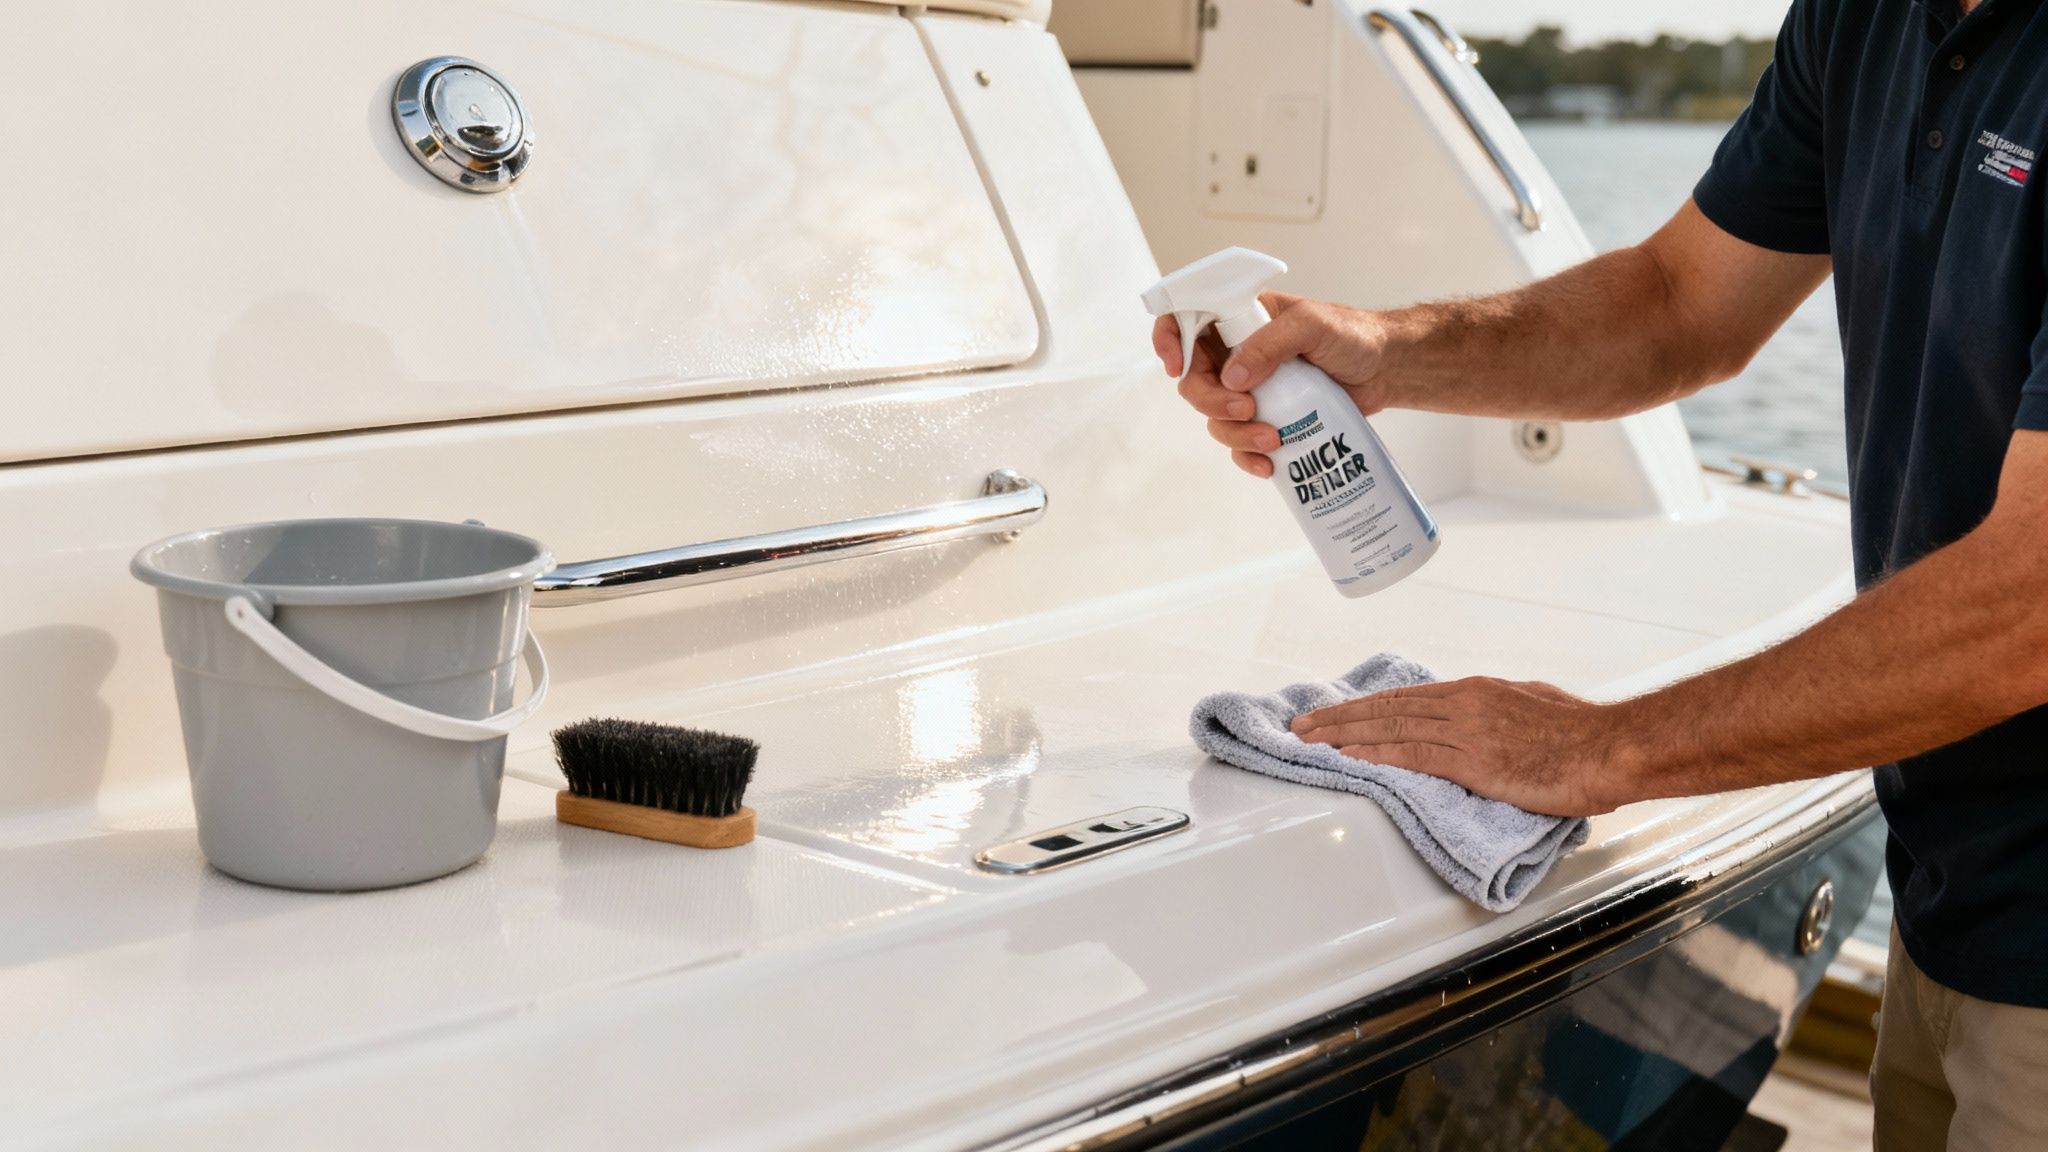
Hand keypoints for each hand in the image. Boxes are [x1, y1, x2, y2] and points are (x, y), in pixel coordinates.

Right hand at [1151, 293, 1391, 477]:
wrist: (1387, 369)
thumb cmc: (1353, 335)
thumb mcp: (1312, 325)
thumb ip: (1270, 344)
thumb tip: (1232, 378)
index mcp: (1240, 319)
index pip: (1187, 320)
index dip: (1170, 341)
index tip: (1176, 368)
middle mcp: (1237, 353)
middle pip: (1195, 381)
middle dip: (1213, 402)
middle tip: (1246, 410)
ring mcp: (1251, 388)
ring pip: (1216, 418)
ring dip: (1236, 435)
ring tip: (1274, 439)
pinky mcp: (1268, 418)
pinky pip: (1241, 443)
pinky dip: (1248, 457)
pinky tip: (1269, 465)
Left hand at [1289, 677, 1635, 816]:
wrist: (1611, 747)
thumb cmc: (1584, 733)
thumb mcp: (1533, 706)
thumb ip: (1501, 711)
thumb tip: (1488, 718)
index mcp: (1477, 690)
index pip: (1407, 696)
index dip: (1366, 704)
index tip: (1337, 711)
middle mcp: (1464, 703)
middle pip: (1387, 706)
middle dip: (1340, 715)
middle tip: (1303, 724)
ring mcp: (1466, 730)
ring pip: (1390, 725)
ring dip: (1343, 733)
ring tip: (1309, 740)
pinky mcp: (1473, 760)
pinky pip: (1412, 754)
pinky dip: (1374, 752)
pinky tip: (1349, 756)